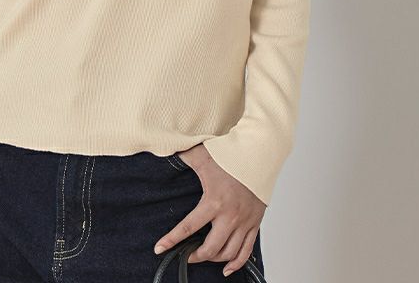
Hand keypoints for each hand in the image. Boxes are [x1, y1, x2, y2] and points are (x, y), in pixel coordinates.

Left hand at [153, 143, 266, 277]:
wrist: (259, 155)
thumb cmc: (231, 155)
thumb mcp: (202, 155)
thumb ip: (183, 156)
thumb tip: (166, 149)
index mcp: (214, 201)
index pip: (188, 226)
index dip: (172, 240)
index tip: (159, 248)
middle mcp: (230, 215)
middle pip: (211, 248)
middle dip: (195, 255)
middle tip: (186, 254)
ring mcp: (244, 221)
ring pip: (228, 253)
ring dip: (214, 260)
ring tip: (203, 256)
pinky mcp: (255, 223)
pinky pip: (246, 251)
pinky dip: (236, 264)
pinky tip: (227, 269)